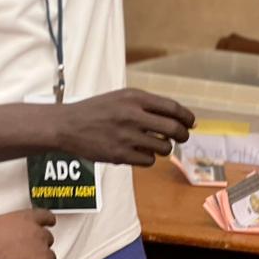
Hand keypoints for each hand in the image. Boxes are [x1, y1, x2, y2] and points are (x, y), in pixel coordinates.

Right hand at [55, 89, 194, 165]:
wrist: (67, 125)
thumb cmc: (98, 110)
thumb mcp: (123, 97)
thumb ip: (150, 105)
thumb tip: (181, 118)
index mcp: (135, 98)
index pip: (173, 108)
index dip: (187, 117)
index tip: (192, 123)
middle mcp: (132, 115)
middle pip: (173, 128)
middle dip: (183, 135)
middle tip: (183, 137)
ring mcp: (126, 136)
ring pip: (163, 147)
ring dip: (165, 148)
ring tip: (157, 144)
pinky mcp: (118, 155)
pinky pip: (148, 161)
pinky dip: (149, 158)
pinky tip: (141, 152)